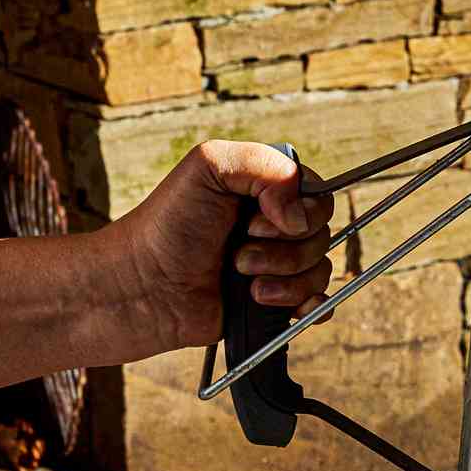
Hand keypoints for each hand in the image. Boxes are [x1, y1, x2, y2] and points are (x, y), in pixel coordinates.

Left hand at [110, 140, 335, 351]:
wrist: (147, 286)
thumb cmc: (168, 225)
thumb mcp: (208, 166)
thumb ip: (263, 164)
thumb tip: (299, 215)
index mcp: (267, 190)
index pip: (318, 195)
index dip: (298, 211)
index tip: (255, 221)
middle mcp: (277, 225)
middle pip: (323, 235)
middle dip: (283, 250)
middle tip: (238, 254)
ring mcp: (281, 265)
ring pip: (321, 271)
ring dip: (284, 279)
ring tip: (241, 279)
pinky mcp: (281, 301)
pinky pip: (322, 304)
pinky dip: (305, 306)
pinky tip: (269, 300)